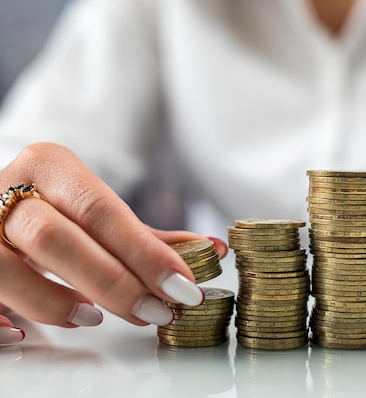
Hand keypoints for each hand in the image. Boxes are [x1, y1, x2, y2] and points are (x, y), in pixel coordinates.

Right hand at [0, 142, 227, 342]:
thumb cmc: (55, 207)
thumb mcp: (96, 212)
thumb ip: (147, 236)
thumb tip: (210, 251)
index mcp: (50, 166)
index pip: (101, 210)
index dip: (143, 252)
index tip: (182, 285)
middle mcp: (6, 188)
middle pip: (56, 238)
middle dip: (112, 282)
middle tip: (155, 310)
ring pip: (6, 268)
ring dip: (55, 302)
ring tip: (92, 317)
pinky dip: (2, 319)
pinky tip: (23, 334)